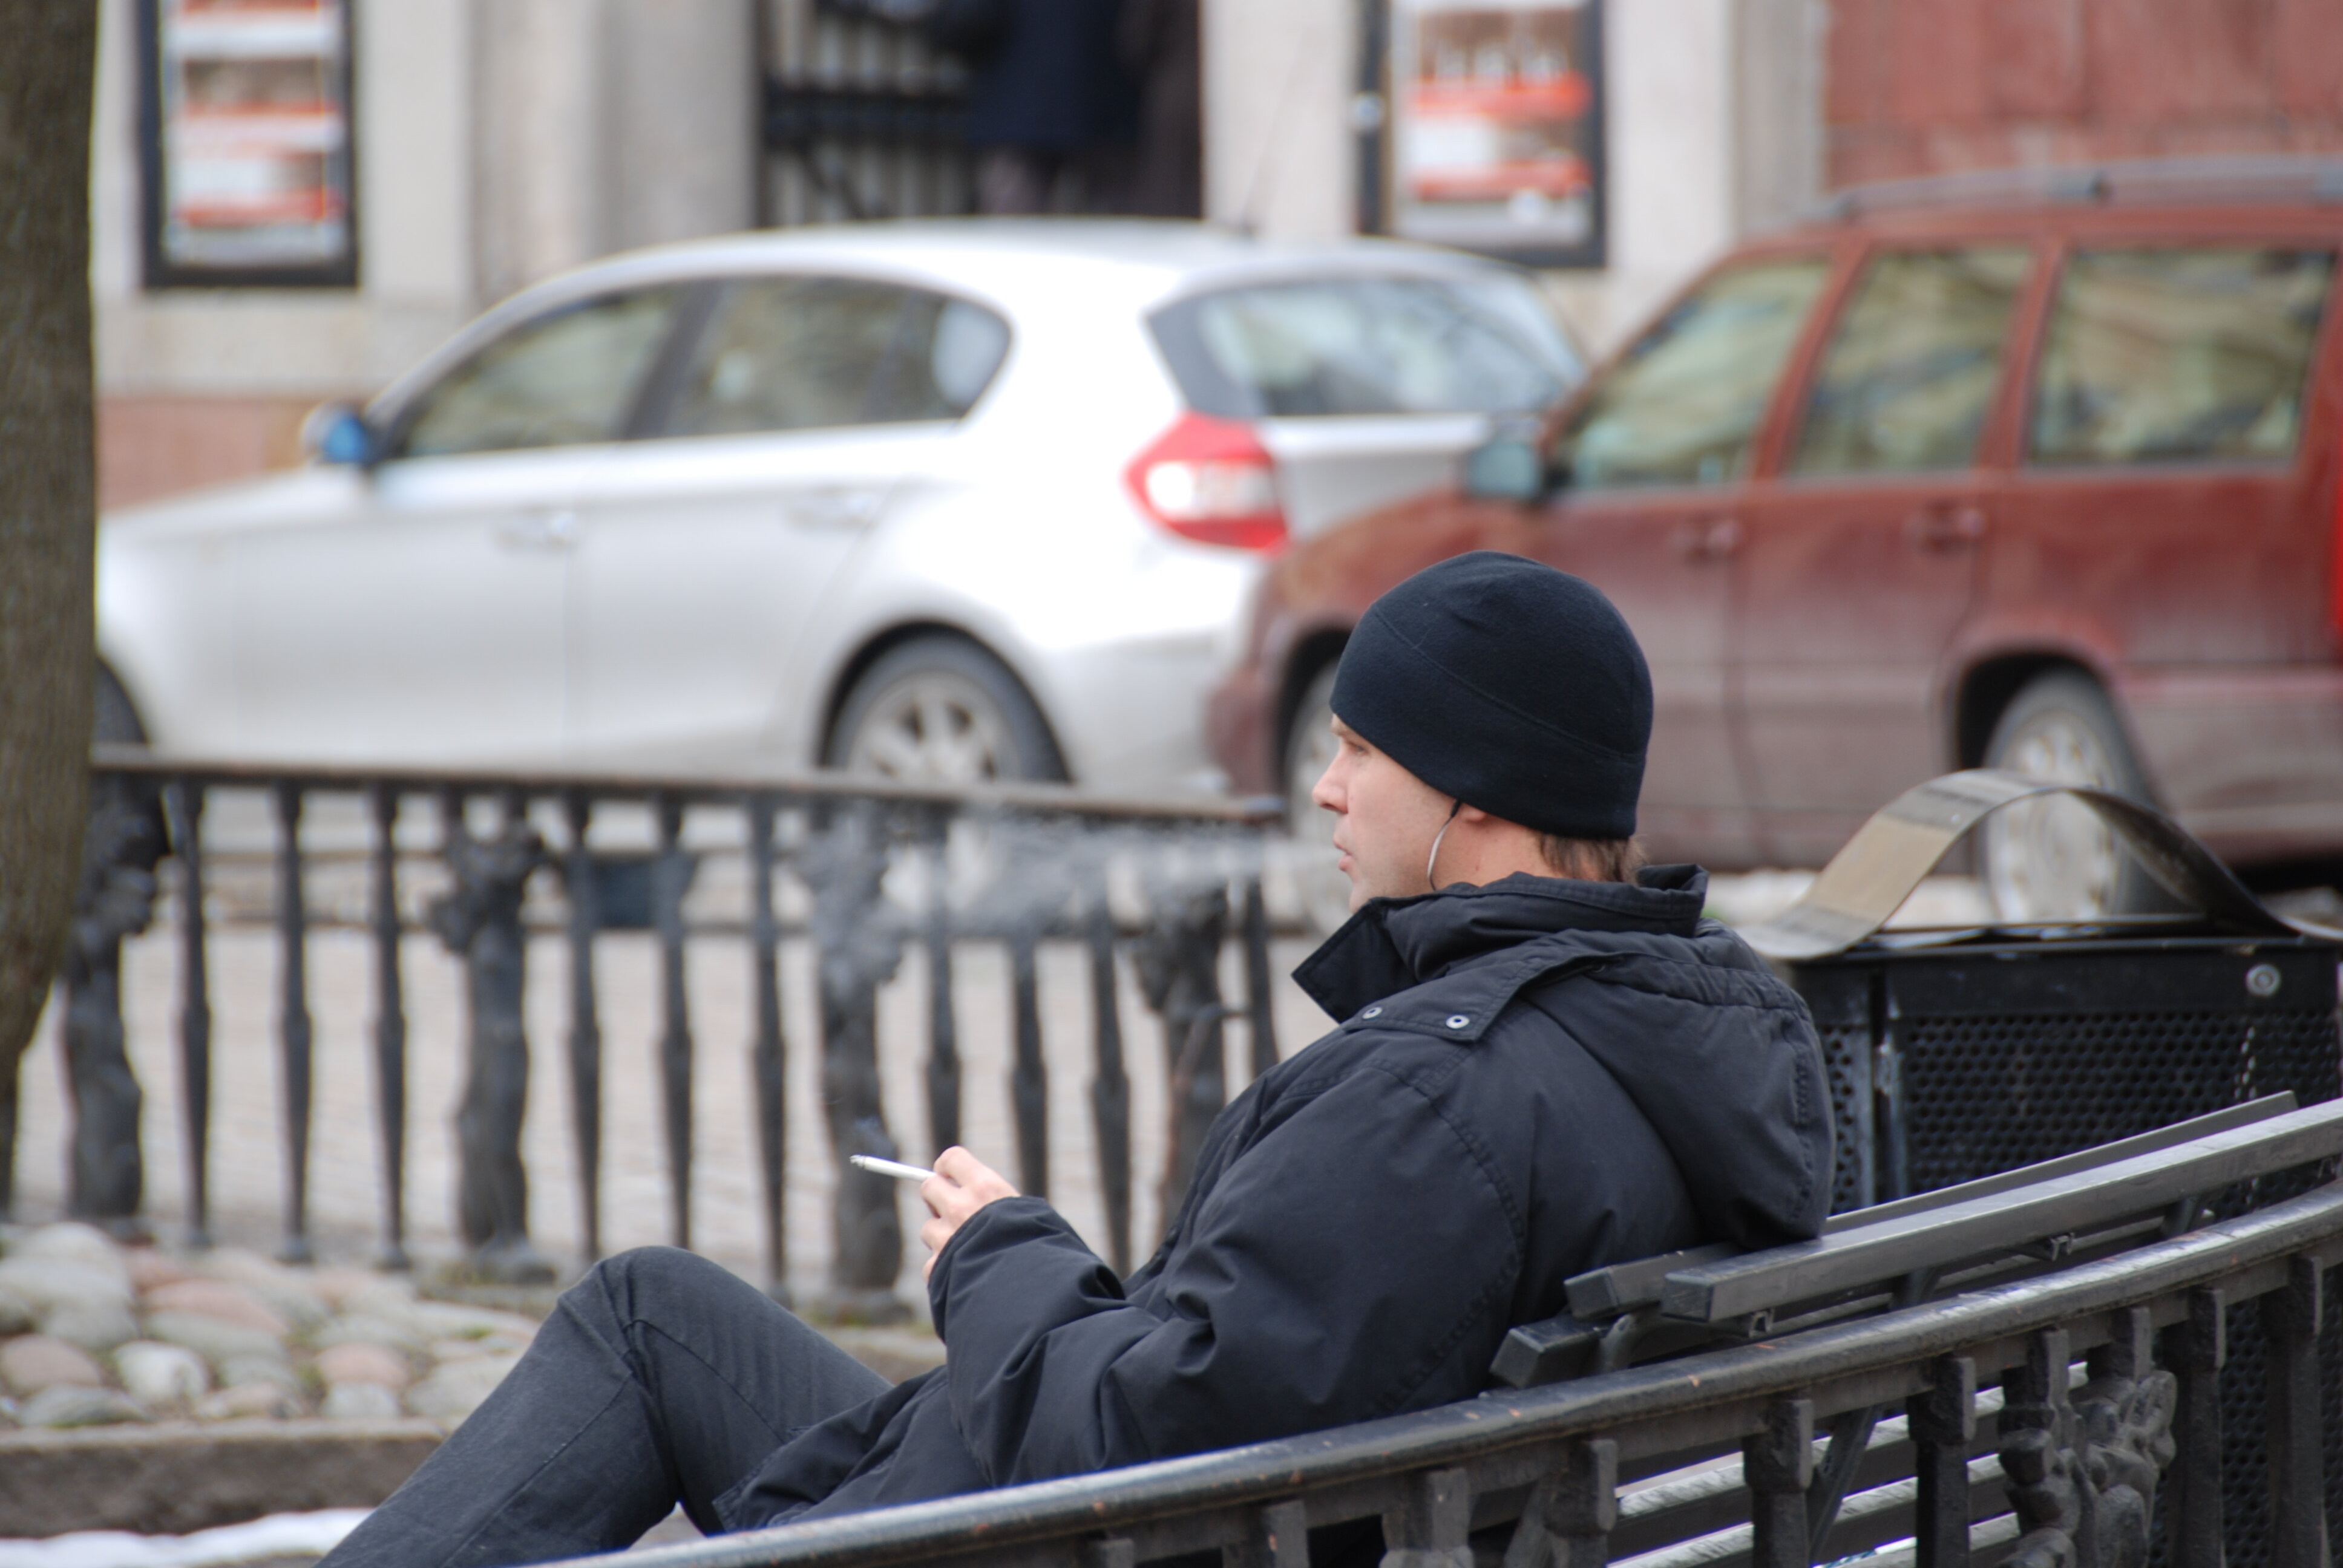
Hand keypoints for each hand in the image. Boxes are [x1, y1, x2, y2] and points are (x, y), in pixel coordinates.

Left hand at [919, 1147, 1018, 1280]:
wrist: (1030, 1293)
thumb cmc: (1041, 1251)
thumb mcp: (1027, 1215)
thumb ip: (998, 1202)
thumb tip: (981, 1196)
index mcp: (985, 1188)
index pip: (951, 1159)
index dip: (948, 1167)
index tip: (949, 1175)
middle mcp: (960, 1207)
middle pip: (929, 1187)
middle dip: (937, 1198)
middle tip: (953, 1210)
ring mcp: (945, 1238)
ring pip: (928, 1229)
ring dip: (941, 1237)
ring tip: (967, 1250)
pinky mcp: (938, 1267)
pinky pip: (931, 1264)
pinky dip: (943, 1270)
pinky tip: (964, 1275)